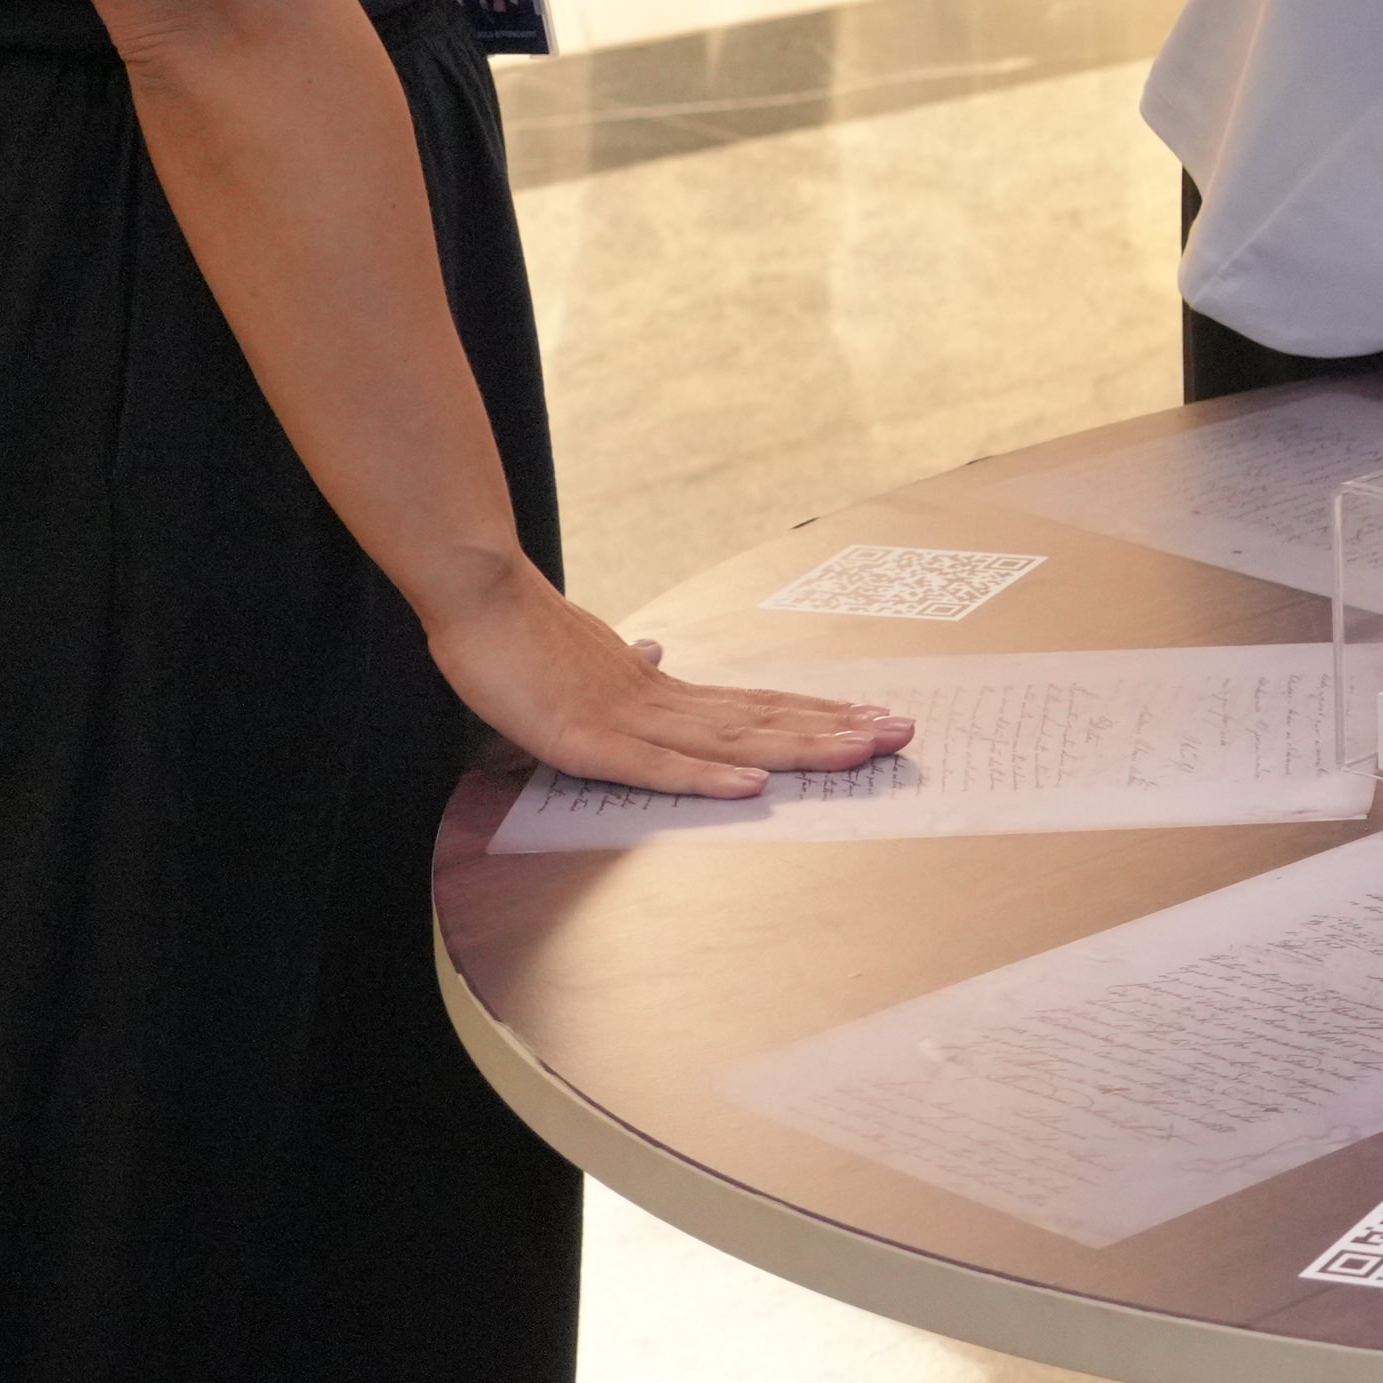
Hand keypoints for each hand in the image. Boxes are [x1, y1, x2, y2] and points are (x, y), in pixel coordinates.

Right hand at [426, 570, 909, 799]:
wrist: (477, 596)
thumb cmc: (525, 637)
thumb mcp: (587, 662)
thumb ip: (625, 669)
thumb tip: (655, 652)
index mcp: (663, 692)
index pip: (756, 706)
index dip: (815, 715)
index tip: (872, 719)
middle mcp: (661, 703)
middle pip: (763, 721)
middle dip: (835, 730)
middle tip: (905, 732)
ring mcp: (628, 720)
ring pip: (730, 741)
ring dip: (798, 749)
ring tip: (862, 751)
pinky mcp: (586, 740)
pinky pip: (655, 766)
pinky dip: (706, 778)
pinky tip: (753, 786)